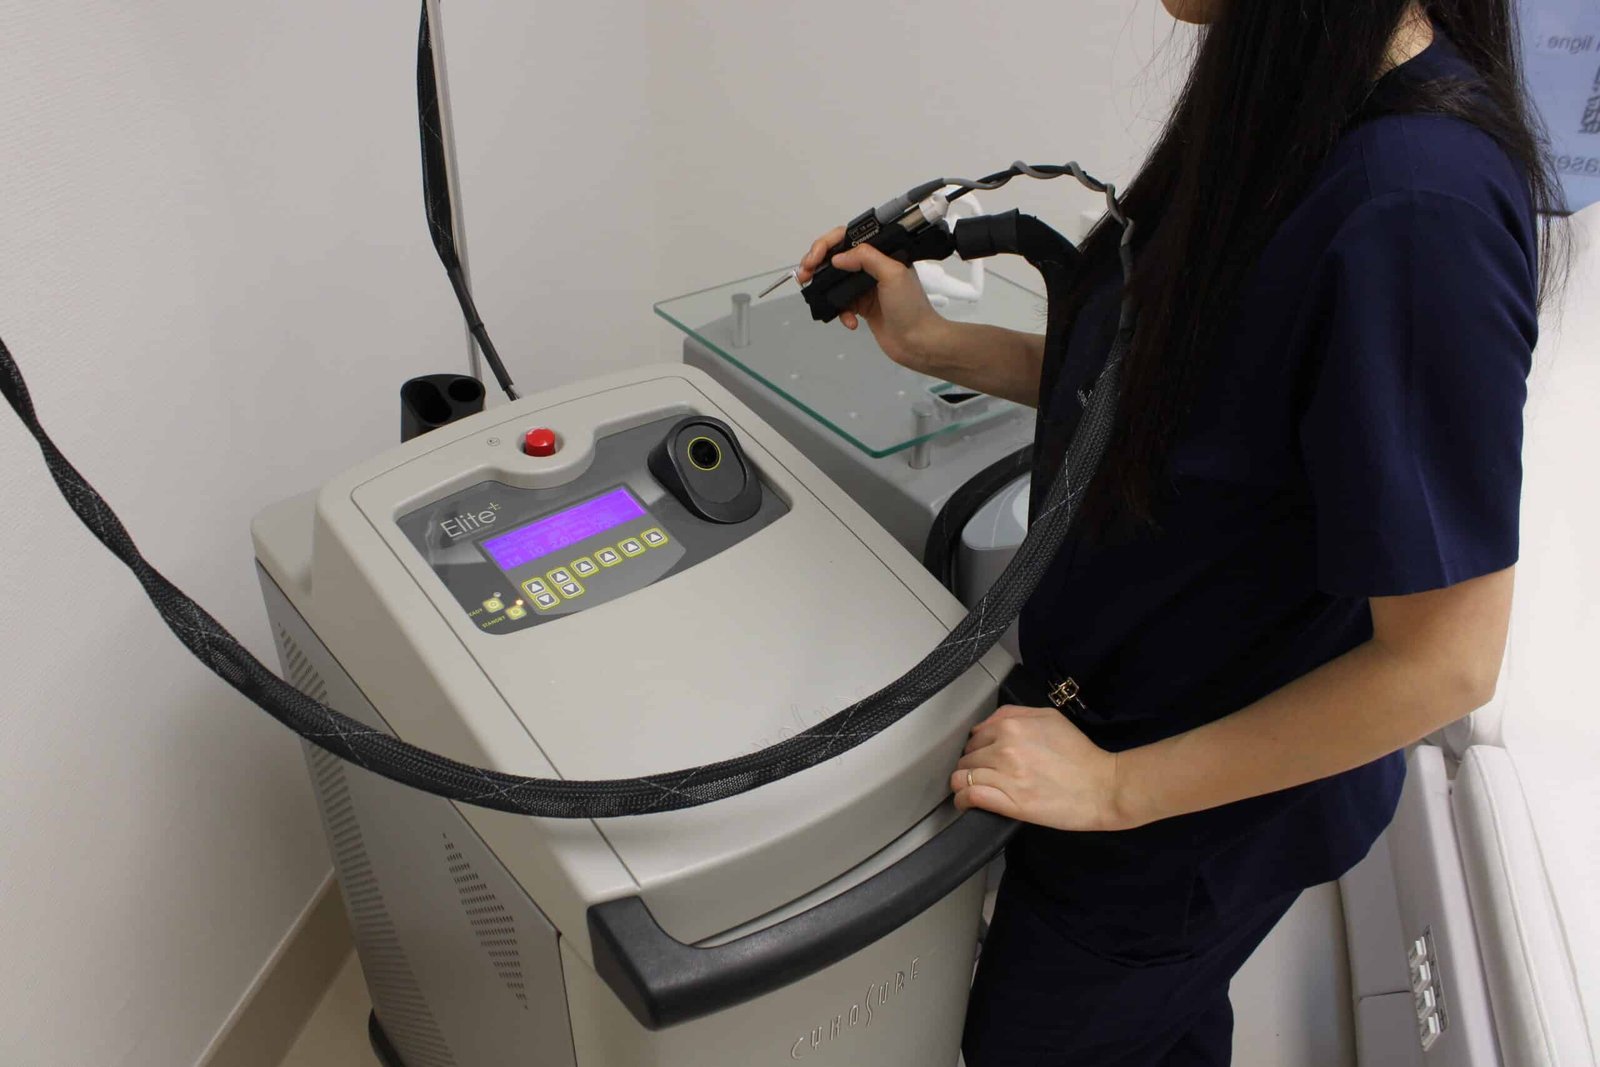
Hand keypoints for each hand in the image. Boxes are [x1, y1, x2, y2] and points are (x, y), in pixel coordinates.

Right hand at [797, 227, 948, 370]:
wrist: (918, 342)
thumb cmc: (911, 308)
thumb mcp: (892, 273)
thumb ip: (866, 258)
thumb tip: (838, 257)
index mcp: (882, 254)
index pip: (848, 239)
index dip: (827, 245)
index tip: (814, 258)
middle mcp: (872, 267)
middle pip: (837, 258)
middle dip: (817, 265)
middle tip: (804, 274)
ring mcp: (866, 288)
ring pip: (835, 281)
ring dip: (823, 287)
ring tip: (813, 293)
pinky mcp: (862, 307)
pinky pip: (842, 304)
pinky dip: (841, 312)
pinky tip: (850, 321)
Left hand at [951, 705, 1136, 831]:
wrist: (1103, 787)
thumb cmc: (1080, 754)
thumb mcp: (1049, 718)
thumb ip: (1013, 713)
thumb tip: (984, 724)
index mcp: (1012, 726)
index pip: (974, 736)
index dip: (976, 748)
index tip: (981, 757)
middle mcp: (1005, 749)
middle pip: (966, 757)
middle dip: (970, 765)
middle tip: (982, 774)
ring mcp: (1006, 776)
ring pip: (962, 776)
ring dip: (962, 783)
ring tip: (970, 788)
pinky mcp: (1010, 802)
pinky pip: (970, 796)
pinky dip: (963, 800)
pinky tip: (966, 802)